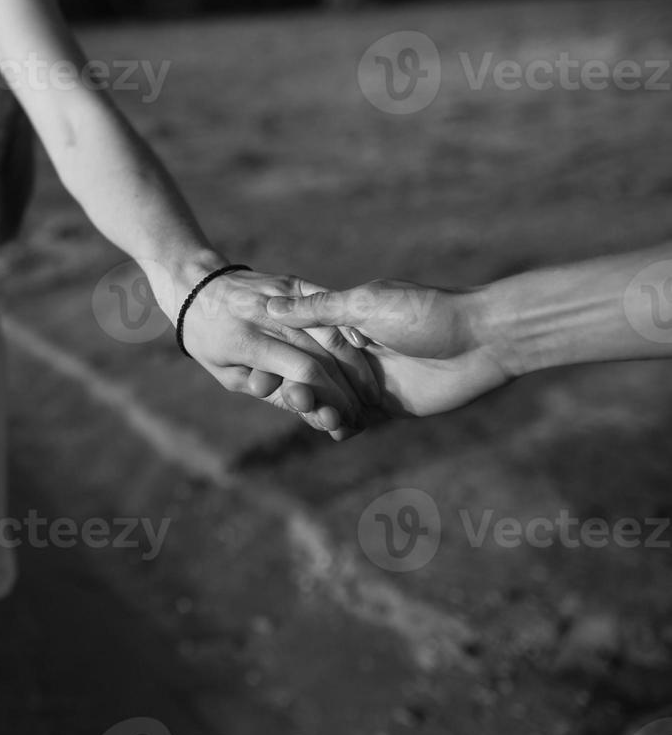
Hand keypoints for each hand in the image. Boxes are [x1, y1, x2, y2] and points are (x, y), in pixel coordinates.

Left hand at [180, 270, 381, 438]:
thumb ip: (270, 393)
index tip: (341, 419)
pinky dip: (349, 331)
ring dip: (355, 364)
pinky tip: (366, 354)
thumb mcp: (228, 375)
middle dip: (346, 388)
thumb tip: (312, 413)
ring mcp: (281, 295)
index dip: (328, 397)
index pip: (302, 370)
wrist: (194, 285)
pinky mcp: (292, 282)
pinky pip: (329, 307)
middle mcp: (265, 315)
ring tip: (368, 392)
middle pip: (322, 354)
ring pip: (331, 330)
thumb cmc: (208, 340)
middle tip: (361, 413)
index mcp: (245, 340)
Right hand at [265, 280, 512, 416]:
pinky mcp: (389, 407)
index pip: (299, 344)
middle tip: (276, 395)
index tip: (253, 372)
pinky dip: (341, 428)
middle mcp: (352, 354)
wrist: (483, 339)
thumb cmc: (425, 311)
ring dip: (313, 409)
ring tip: (307, 411)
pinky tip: (332, 430)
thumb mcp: (365, 303)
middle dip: (290, 387)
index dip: (275, 358)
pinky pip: (356, 422)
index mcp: (344, 324)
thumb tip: (270, 305)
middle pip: (308, 376)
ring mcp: (369, 382)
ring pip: (328, 401)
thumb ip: (319, 310)